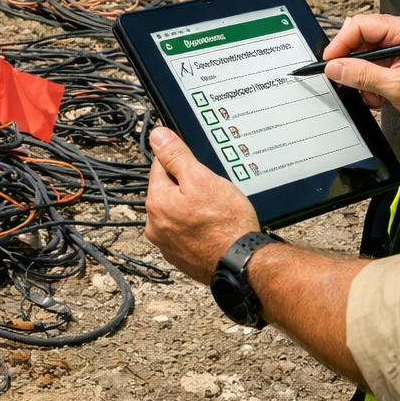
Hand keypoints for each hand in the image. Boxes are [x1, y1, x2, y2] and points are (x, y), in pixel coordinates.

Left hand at [144, 126, 260, 282]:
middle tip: (212, 193)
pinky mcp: (182, 257)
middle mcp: (156, 226)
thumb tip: (158, 136)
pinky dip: (197, 229)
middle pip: (168, 191)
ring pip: (178, 213)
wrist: (243, 264)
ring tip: (215, 212)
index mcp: (156, 202)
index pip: (160, 166)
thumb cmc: (225, 224)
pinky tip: (214, 228)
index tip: (197, 167)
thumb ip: (176, 155)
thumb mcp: (201, 177)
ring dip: (192, 209)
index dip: (181, 162)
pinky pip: (186, 233)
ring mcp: (168, 244)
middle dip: (187, 187)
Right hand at [322, 14, 399, 114]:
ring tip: (371, 95)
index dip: (341, 43)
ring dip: (361, 77)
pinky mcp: (398, 59)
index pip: (361, 26)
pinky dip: (370, 81)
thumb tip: (334, 68)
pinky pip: (374, 64)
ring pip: (365, 54)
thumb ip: (362, 75)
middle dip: (352, 64)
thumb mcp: (395, 86)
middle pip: (361, 39)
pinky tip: (378, 96)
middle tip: (346, 81)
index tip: (329, 61)